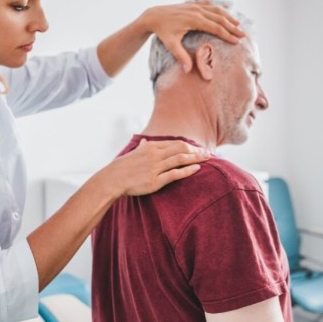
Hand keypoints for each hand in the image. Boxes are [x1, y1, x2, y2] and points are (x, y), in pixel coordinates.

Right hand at [94, 139, 210, 196]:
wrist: (113, 179)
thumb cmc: (123, 167)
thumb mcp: (134, 153)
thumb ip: (142, 146)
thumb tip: (145, 140)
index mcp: (151, 147)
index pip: (175, 143)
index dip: (190, 146)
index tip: (199, 149)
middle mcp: (155, 155)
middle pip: (181, 149)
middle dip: (196, 151)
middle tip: (209, 154)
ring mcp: (155, 167)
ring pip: (180, 159)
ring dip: (196, 158)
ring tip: (207, 159)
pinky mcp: (155, 181)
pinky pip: (175, 173)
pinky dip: (187, 170)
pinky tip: (197, 168)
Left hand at [138, 2, 244, 71]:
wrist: (154, 16)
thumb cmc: (162, 31)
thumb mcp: (170, 44)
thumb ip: (181, 56)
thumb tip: (188, 70)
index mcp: (194, 20)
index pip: (216, 28)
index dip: (227, 35)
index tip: (236, 41)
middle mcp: (197, 11)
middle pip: (220, 19)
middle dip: (232, 27)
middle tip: (243, 35)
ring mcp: (195, 6)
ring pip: (217, 10)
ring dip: (228, 17)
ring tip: (238, 25)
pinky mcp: (193, 5)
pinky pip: (210, 5)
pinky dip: (219, 9)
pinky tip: (225, 13)